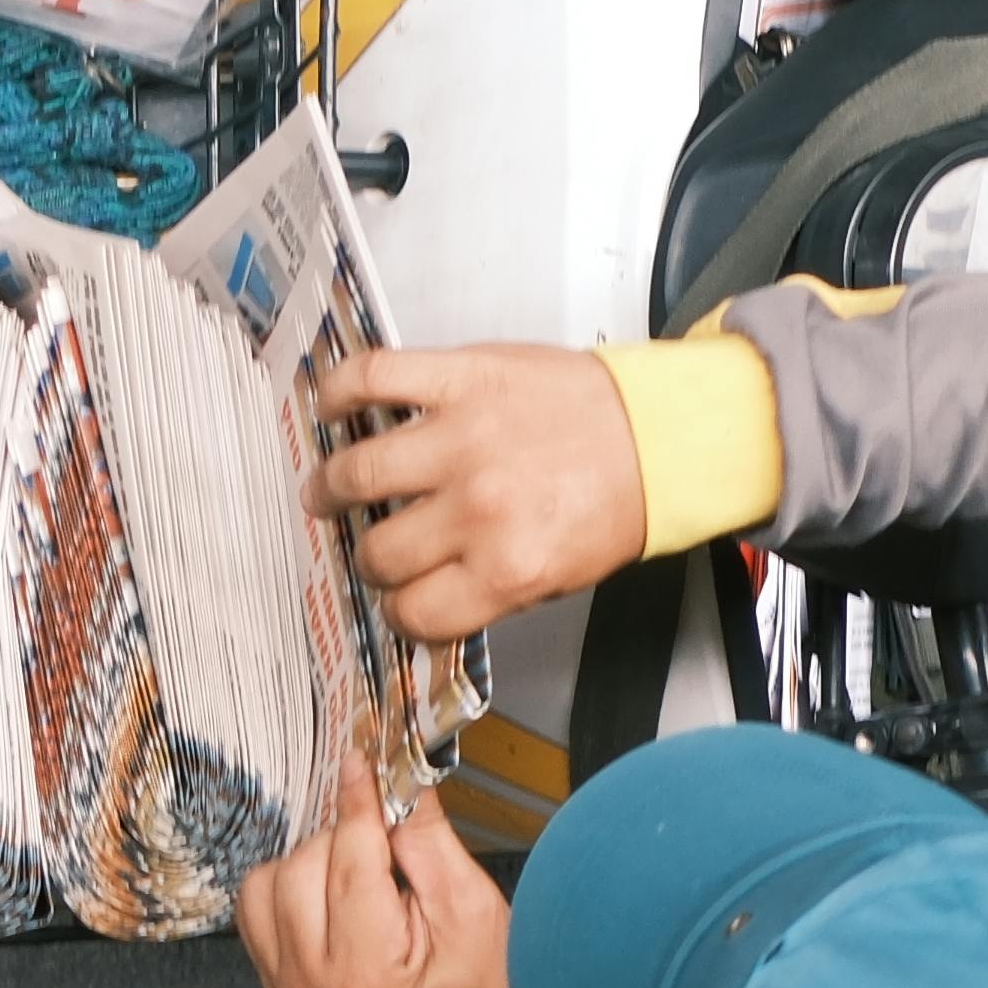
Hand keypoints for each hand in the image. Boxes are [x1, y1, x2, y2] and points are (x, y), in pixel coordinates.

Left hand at [240, 761, 515, 987]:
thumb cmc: (477, 985)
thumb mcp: (467, 904)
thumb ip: (424, 836)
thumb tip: (393, 776)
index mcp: (368, 973)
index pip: (348, 860)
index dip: (357, 803)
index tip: (362, 765)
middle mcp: (314, 987)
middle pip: (300, 868)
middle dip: (343, 841)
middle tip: (386, 849)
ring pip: (267, 883)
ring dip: (310, 863)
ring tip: (358, 881)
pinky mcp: (275, 987)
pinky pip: (256, 911)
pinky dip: (286, 889)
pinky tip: (328, 898)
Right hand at [311, 341, 645, 644]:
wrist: (658, 430)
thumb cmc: (614, 498)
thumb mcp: (560, 575)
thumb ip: (487, 590)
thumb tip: (423, 598)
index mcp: (507, 568)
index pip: (414, 611)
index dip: (400, 610)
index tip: (399, 599)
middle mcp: (479, 508)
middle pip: (381, 553)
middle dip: (374, 559)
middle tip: (375, 546)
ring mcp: (463, 437)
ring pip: (359, 474)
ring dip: (332, 488)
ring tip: (329, 490)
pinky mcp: (461, 376)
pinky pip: (373, 377)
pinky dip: (338, 393)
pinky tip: (332, 411)